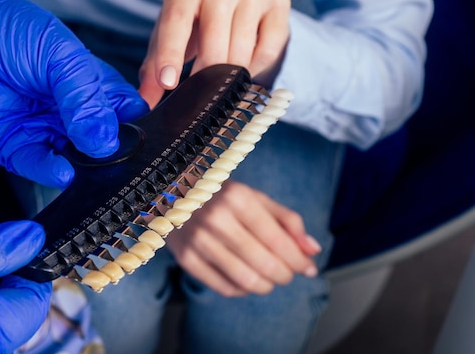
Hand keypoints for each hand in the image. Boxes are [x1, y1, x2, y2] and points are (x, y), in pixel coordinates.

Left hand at [0, 0, 148, 188]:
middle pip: (104, 141)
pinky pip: (38, 164)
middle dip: (113, 155)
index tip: (147, 143)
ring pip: (74, 159)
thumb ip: (85, 97)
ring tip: (92, 169)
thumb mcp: (61, 55)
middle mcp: (73, 112)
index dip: (138, 126)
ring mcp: (46, 130)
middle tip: (122, 164)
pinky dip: (51, 171)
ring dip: (85, 168)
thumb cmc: (11, 32)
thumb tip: (106, 141)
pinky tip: (62, 171)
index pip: (127, 112)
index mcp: (93, 85)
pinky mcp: (15, 145)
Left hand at [139, 0, 290, 107]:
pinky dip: (255, 67)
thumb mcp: (167, 37)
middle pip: (213, 46)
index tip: (167, 83)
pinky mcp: (278, 1)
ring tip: (221, 73)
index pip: (176, 20)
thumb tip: (146, 101)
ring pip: (241, 53)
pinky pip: (267, 51)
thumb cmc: (191, 20)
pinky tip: (244, 61)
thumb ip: (153, 67)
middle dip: (205, 78)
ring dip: (230, 75)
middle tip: (200, 93)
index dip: (170, 55)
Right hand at [166, 180, 320, 296]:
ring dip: (266, 286)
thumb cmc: (222, 197)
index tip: (309, 269)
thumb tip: (313, 251)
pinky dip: (242, 290)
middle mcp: (216, 218)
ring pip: (245, 280)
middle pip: (264, 263)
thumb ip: (287, 221)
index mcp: (238, 198)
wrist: (173, 195)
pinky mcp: (185, 258)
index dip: (298, 260)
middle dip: (285, 275)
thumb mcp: (255, 198)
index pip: (278, 240)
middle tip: (288, 274)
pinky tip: (247, 279)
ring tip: (270, 280)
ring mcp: (198, 240)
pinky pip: (224, 287)